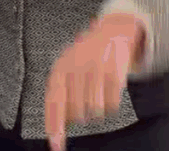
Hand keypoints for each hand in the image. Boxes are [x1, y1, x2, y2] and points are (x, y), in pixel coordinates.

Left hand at [44, 13, 144, 150]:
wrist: (113, 30)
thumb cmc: (86, 57)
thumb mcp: (67, 69)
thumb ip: (60, 96)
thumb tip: (57, 129)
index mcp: (60, 68)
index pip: (54, 103)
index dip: (55, 126)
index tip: (57, 146)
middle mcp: (76, 66)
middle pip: (76, 111)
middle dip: (81, 116)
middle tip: (86, 108)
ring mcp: (96, 67)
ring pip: (94, 109)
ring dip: (97, 113)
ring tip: (98, 102)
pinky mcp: (114, 69)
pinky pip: (112, 102)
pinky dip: (111, 106)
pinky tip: (109, 99)